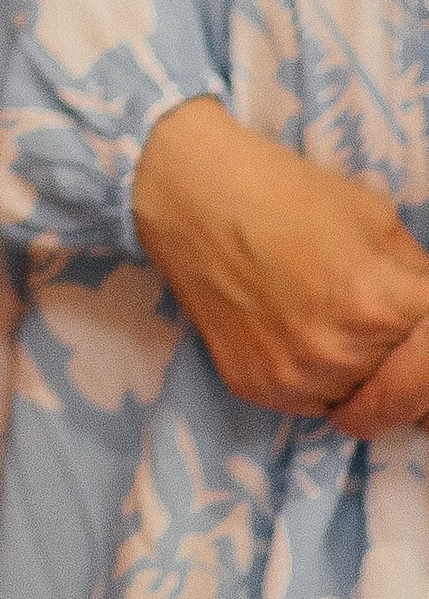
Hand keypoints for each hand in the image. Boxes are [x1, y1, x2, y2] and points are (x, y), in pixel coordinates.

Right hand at [131, 96, 428, 414]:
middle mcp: (340, 352)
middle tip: (378, 332)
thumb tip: (428, 327)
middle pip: (404, 392)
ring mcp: (295, 376)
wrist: (193, 197)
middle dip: (403, 367)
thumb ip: (418, 281)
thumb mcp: (375, 220)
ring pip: (359, 403)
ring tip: (325, 319)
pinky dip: (314, 380)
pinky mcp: (255, 387)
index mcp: (379, 303)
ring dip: (358, 377)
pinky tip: (291, 328)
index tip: (423, 354)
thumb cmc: (287, 194)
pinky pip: (311, 405)